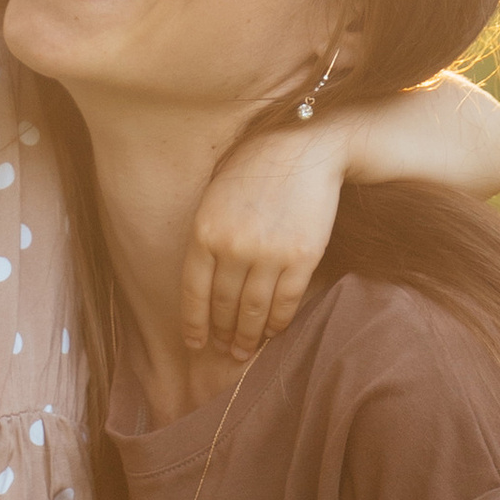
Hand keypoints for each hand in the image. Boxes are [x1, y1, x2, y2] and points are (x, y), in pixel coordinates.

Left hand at [181, 116, 347, 358]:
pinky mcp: (302, 257)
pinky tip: (273, 332)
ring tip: (244, 351)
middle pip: (224, 304)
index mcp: (205, 231)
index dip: (194, 322)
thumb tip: (206, 282)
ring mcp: (269, 254)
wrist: (306, 148)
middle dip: (222, 333)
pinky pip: (286, 301)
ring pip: (254, 309)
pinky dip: (278, 322)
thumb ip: (208, 236)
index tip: (194, 342)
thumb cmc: (256, 168)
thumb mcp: (215, 196)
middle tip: (224, 351)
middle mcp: (234, 247)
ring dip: (248, 336)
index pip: (194, 291)